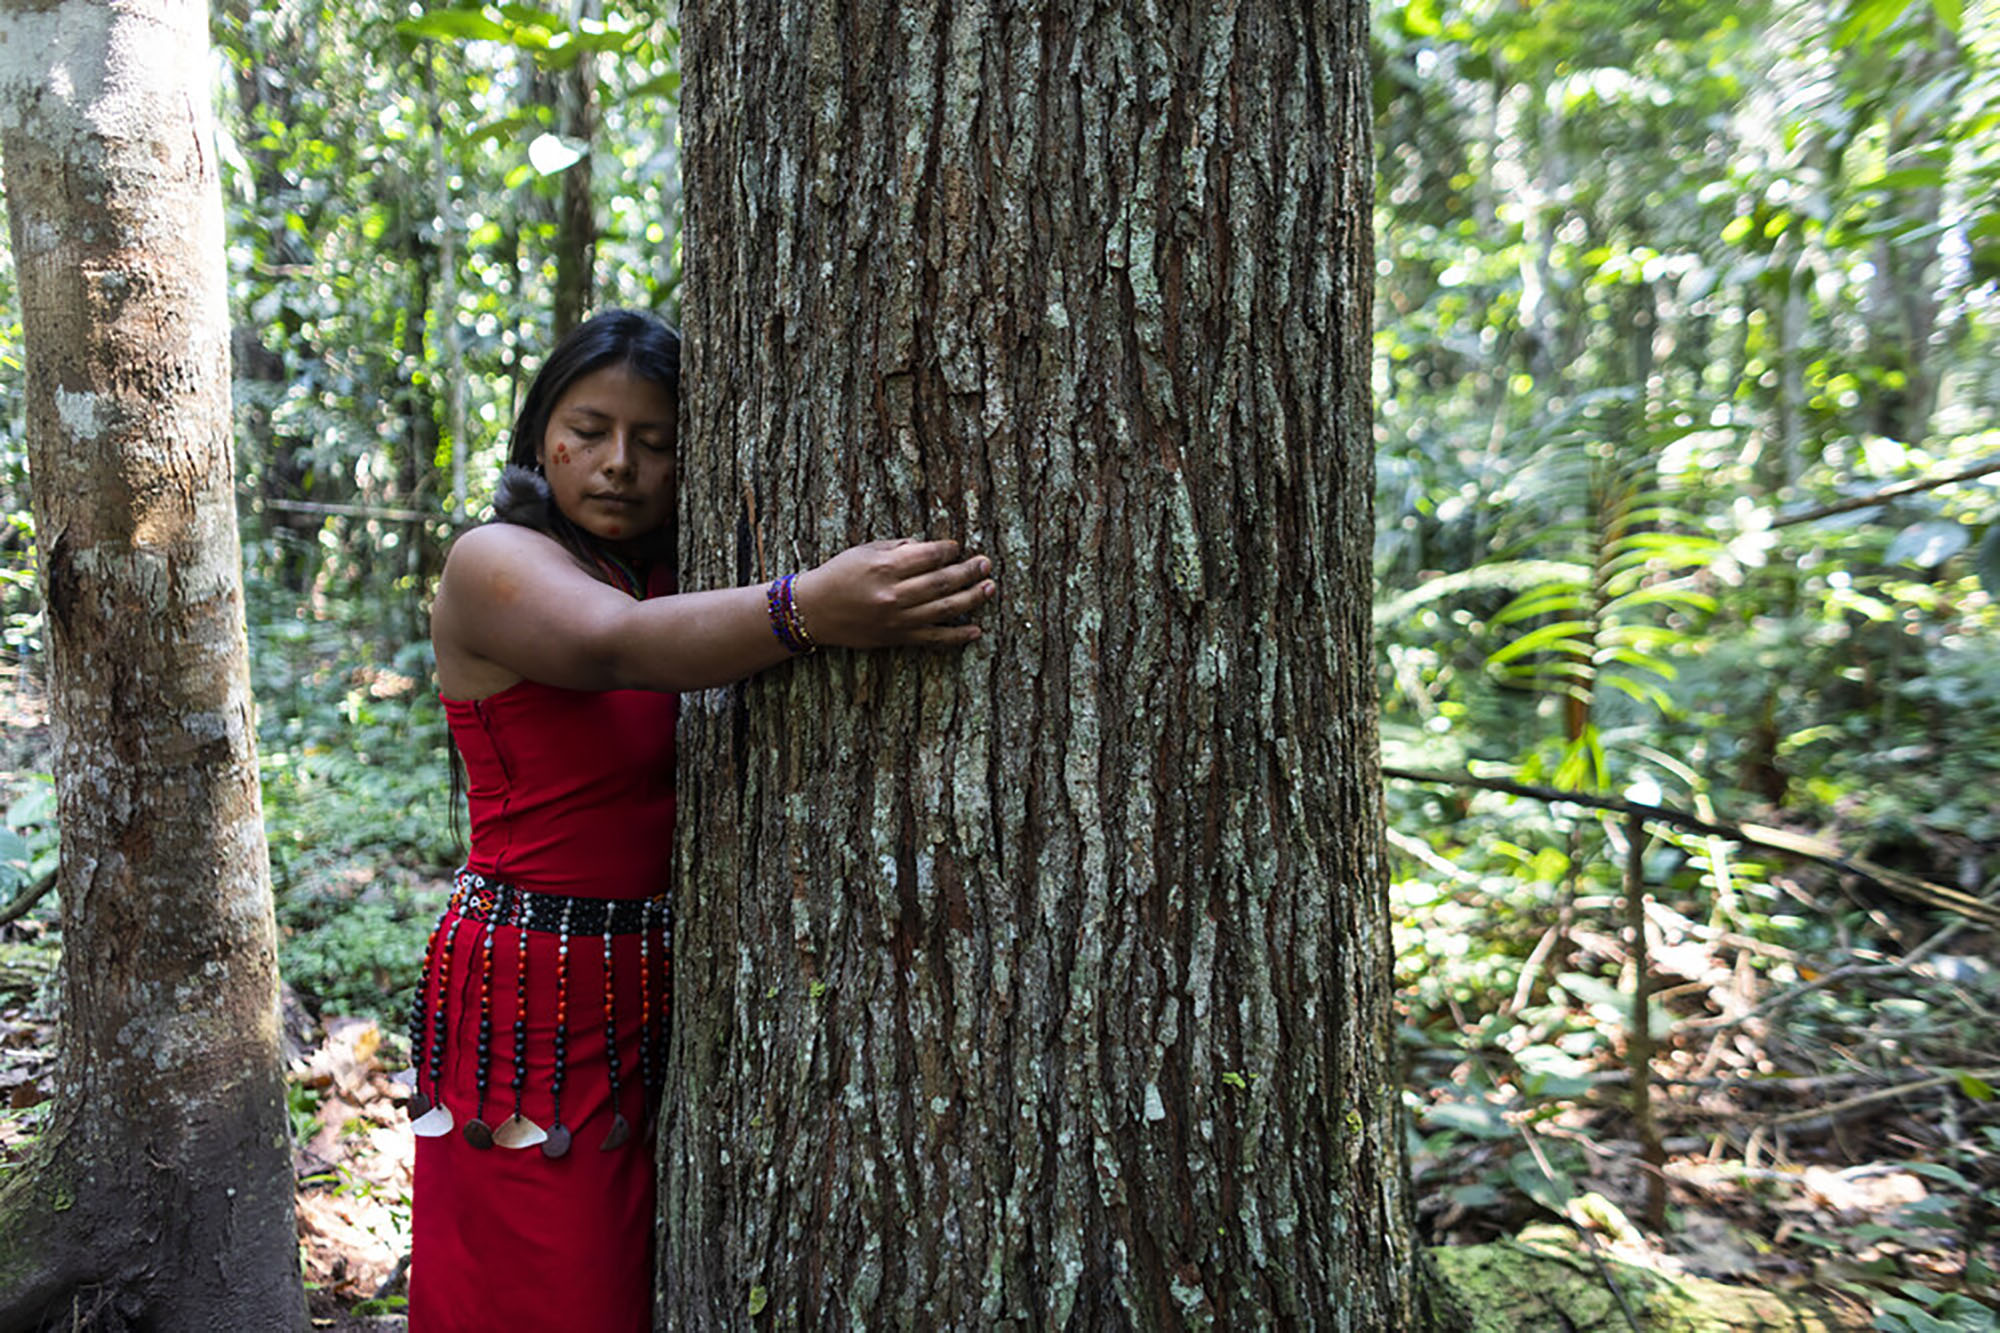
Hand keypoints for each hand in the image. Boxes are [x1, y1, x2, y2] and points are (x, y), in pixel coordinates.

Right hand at [791, 539, 994, 649]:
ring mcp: (897, 618)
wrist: (813, 610)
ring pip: (945, 608)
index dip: (948, 550)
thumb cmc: (838, 574)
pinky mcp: (897, 638)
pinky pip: (933, 638)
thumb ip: (898, 548)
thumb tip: (928, 547)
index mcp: (885, 566)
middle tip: (986, 564)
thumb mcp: (864, 551)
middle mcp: (894, 593)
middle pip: (943, 581)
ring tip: (990, 588)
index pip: (929, 555)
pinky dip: (957, 636)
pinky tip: (976, 631)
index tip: (958, 547)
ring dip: (972, 598)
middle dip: (969, 571)